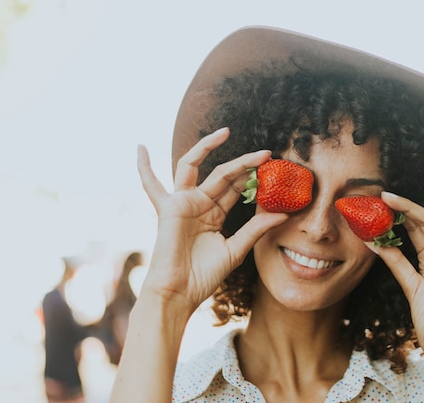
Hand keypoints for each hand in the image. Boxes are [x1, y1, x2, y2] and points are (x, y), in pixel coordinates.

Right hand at [137, 128, 287, 315]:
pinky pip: (152, 184)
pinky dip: (143, 167)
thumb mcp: (236, 249)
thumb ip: (256, 229)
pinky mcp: (168, 207)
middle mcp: (199, 204)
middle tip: (266, 154)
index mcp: (214, 213)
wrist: (180, 292)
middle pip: (223, 174)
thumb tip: (283, 214)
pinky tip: (140, 147)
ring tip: (226, 131)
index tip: (273, 167)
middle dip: (244, 163)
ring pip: (196, 166)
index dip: (253, 177)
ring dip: (208, 147)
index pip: (236, 188)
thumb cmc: (204, 275)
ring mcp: (182, 203)